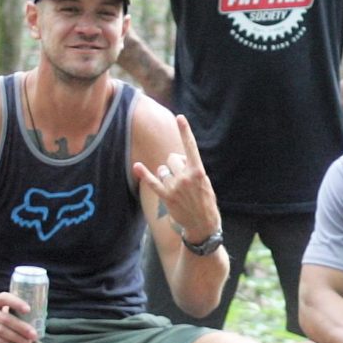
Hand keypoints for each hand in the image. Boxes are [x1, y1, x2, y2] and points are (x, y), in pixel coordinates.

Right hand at [0, 290, 41, 342]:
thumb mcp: (2, 314)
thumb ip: (14, 312)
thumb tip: (40, 314)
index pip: (4, 298)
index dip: (16, 303)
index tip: (28, 310)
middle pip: (5, 318)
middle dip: (21, 327)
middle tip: (34, 334)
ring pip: (1, 330)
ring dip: (17, 337)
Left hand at [134, 113, 221, 246]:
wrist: (203, 224)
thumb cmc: (205, 201)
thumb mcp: (204, 182)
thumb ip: (191, 168)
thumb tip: (174, 159)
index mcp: (199, 171)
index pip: (191, 147)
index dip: (185, 132)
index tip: (180, 118)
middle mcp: (186, 177)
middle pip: (172, 158)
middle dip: (175, 164)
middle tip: (183, 178)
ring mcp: (176, 187)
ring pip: (163, 170)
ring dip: (167, 175)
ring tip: (177, 189)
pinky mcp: (167, 197)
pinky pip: (153, 182)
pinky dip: (144, 174)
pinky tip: (137, 166)